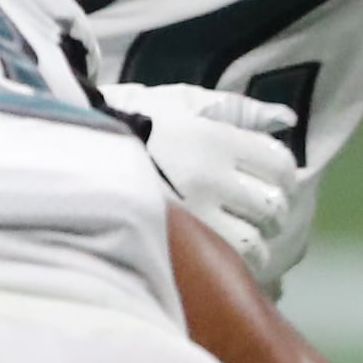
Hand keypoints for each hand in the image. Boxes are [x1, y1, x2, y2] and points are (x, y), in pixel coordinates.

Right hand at [104, 83, 303, 293]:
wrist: (76, 149)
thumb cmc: (136, 120)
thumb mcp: (185, 101)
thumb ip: (239, 108)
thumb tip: (286, 119)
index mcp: (215, 138)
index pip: (279, 163)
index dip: (283, 175)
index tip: (270, 180)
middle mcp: (210, 176)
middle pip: (271, 204)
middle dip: (270, 210)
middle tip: (256, 211)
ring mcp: (193, 213)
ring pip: (253, 241)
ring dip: (255, 241)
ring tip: (240, 235)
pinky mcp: (177, 241)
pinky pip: (224, 261)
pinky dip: (233, 261)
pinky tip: (222, 252)